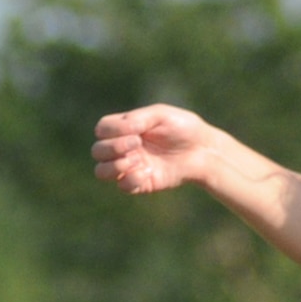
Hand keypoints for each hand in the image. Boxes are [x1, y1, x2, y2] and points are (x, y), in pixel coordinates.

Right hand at [91, 104, 218, 194]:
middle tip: (137, 144)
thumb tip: (124, 131)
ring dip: (115, 166)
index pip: (101, 130)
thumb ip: (138, 119)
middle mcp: (124, 148)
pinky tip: (148, 172)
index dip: (112, 131)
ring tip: (137, 161)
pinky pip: (123, 186)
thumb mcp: (161, 115)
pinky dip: (131, 180)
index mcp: (125, 128)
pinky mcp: (142, 183)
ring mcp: (131, 166)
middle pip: (97, 151)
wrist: (203, 150)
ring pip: (101, 172)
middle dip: (113, 148)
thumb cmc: (183, 128)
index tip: (137, 131)